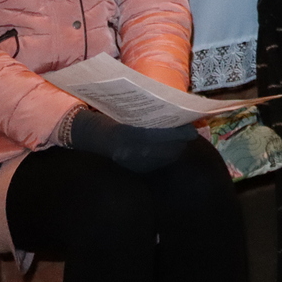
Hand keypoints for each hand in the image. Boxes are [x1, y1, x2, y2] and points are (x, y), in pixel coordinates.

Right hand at [68, 108, 196, 172]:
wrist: (89, 135)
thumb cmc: (110, 115)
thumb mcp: (126, 110)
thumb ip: (148, 114)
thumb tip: (176, 110)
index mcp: (125, 134)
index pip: (158, 136)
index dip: (177, 133)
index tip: (192, 129)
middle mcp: (128, 152)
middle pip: (164, 150)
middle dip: (180, 142)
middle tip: (191, 132)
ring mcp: (130, 163)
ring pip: (163, 159)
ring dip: (176, 150)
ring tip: (183, 139)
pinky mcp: (134, 170)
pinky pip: (157, 164)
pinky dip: (167, 156)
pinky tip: (172, 148)